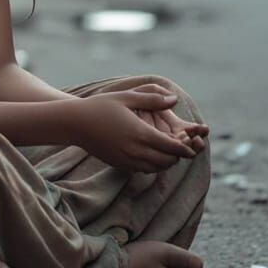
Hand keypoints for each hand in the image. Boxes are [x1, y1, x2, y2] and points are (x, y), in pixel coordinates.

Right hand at [70, 85, 202, 173]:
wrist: (75, 123)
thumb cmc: (101, 106)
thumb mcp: (127, 97)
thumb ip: (153, 99)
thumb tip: (174, 100)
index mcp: (140, 134)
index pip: (172, 148)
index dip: (185, 148)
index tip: (192, 144)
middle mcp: (135, 151)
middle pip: (166, 161)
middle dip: (177, 156)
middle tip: (183, 147)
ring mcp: (127, 160)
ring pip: (155, 168)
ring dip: (165, 161)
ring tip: (169, 150)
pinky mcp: (120, 165)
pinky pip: (143, 170)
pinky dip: (152, 164)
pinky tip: (151, 153)